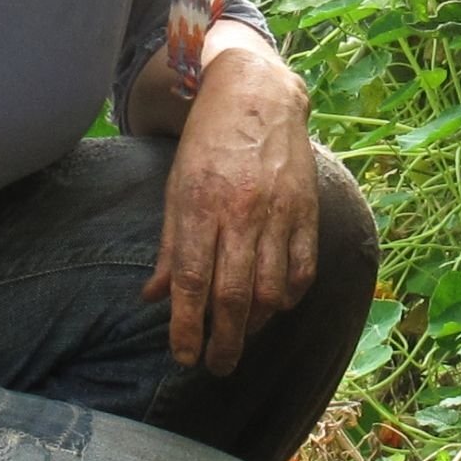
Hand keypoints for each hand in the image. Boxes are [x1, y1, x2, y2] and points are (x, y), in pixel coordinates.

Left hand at [149, 35, 321, 375]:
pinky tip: (276, 305)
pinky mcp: (306, 211)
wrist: (256, 95)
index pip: (192, 282)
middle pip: (234, 296)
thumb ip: (170, 247)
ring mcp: (278, 213)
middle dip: (224, 341)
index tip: (184, 356)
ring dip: (257, 324)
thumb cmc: (208, 144)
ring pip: (272, 290)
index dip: (187, 327)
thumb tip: (154, 299)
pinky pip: (303, 269)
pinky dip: (290, 296)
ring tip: (244, 335)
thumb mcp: (176, 188)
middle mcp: (240, 213)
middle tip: (217, 365)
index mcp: (200, 206)